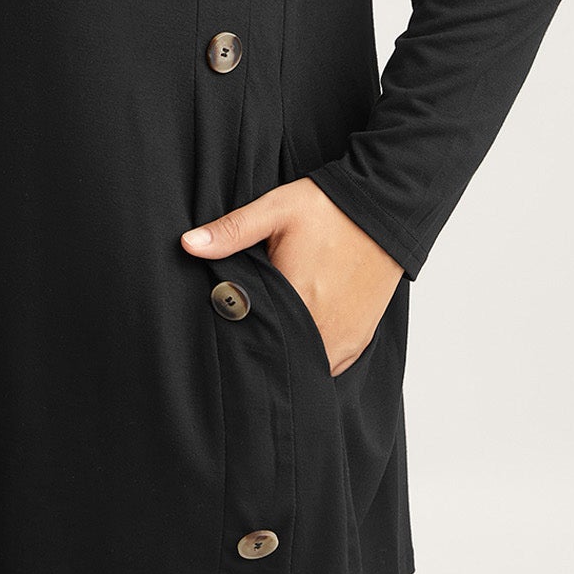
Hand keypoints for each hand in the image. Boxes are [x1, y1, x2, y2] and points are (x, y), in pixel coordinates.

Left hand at [181, 178, 402, 375]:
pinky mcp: (360, 340)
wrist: (387, 208)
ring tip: (271, 335)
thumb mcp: (275, 210)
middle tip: (245, 331)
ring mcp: (344, 339)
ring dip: (288, 355)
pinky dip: (312, 356)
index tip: (224, 325)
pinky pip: (329, 364)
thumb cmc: (330, 208)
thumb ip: (231, 232)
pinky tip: (298, 338)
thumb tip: (187, 244)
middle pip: (279, 357)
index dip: (235, 334)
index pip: (252, 336)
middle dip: (260, 348)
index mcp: (295, 299)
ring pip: (305, 365)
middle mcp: (322, 328)